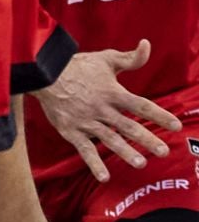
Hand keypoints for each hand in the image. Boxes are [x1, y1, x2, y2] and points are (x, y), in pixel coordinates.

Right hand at [31, 40, 181, 181]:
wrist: (44, 73)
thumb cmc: (78, 66)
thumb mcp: (105, 59)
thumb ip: (129, 58)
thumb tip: (147, 45)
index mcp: (112, 91)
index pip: (140, 105)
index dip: (159, 115)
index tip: (176, 126)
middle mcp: (101, 108)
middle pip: (128, 126)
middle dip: (147, 139)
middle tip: (164, 151)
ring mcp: (86, 121)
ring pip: (109, 139)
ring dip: (125, 152)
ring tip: (141, 163)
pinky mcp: (71, 131)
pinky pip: (84, 149)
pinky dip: (94, 163)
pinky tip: (105, 177)